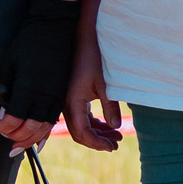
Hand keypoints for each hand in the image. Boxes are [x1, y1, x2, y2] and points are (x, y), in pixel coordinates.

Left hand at [0, 0, 77, 151]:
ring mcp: (56, 94)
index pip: (15, 118)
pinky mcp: (63, 91)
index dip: (4, 127)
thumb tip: (2, 108)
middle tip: (6, 138)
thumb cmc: (28, 41)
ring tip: (20, 143)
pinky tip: (38, 134)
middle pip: (32, 127)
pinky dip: (45, 129)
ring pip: (46, 126)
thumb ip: (5, 88)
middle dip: (17, 137)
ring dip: (32, 138)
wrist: (54, 25)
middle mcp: (45, 95)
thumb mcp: (9, 62)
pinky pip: (54, 117)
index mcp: (29, 87)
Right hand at [63, 32, 123, 151]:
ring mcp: (69, 100)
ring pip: (80, 126)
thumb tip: (115, 127)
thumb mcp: (106, 83)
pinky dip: (94, 123)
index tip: (112, 146)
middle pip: (79, 133)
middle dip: (97, 141)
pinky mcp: (74, 95)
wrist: (85, 36)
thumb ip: (110, 106)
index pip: (82, 132)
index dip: (97, 143)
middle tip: (115, 145)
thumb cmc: (94, 57)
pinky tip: (108, 125)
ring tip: (116, 136)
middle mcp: (66, 104)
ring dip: (97, 133)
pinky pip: (81, 116)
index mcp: (72, 102)